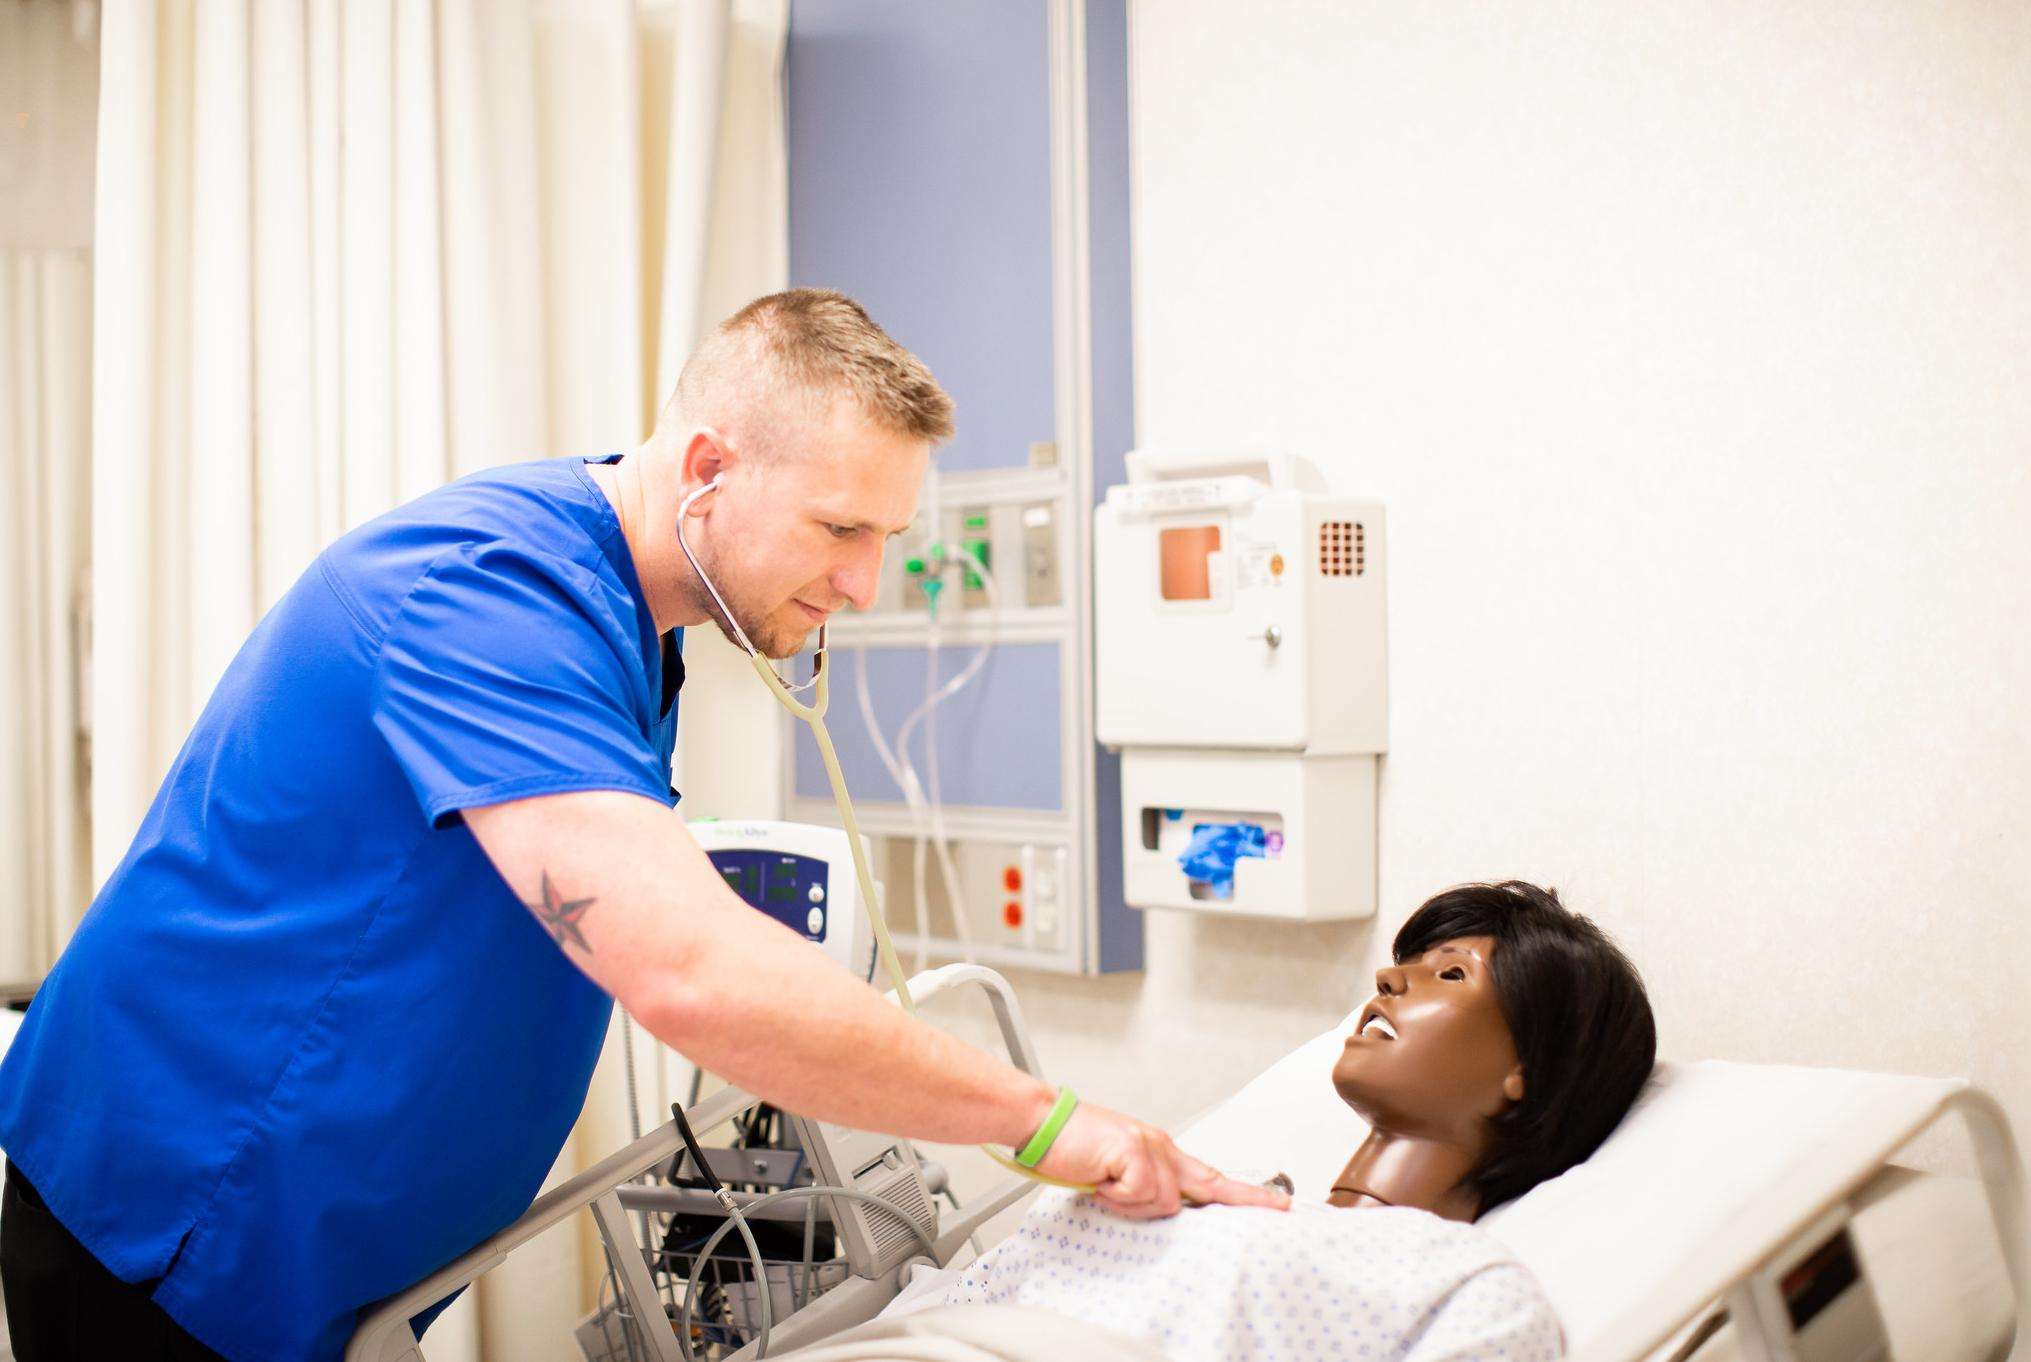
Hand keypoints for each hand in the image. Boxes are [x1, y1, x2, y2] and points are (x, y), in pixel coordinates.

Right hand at [1032, 1102, 1292, 1217]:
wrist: (1040, 1122)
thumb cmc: (1071, 1148)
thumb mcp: (1115, 1172)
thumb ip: (1143, 1189)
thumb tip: (1162, 1213)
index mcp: (1160, 1151)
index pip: (1210, 1176)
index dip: (1245, 1193)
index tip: (1277, 1204)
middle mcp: (1161, 1146)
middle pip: (1210, 1182)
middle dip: (1246, 1198)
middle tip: (1281, 1208)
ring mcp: (1149, 1147)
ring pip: (1165, 1201)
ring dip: (1131, 1205)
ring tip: (1104, 1186)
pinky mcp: (1133, 1151)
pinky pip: (1139, 1194)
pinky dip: (1115, 1197)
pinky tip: (1098, 1180)